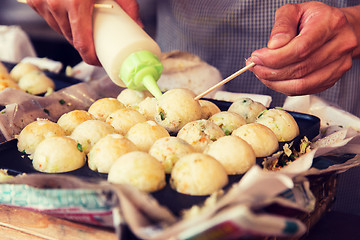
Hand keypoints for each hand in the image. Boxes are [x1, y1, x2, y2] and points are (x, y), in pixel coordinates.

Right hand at [26, 0, 140, 64]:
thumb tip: (139, 27)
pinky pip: (49, 20)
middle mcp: (56, 4)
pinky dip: (59, 21)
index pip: (82, 44)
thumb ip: (129, 6)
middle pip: (72, 39)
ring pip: (60, 30)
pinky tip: (69, 17)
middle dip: (84, 45)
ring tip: (84, 27)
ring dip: (72, 33)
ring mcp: (42, 2)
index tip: (98, 61)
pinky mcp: (35, 0)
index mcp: (75, 4)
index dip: (90, 57)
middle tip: (97, 43)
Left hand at [247, 1, 357, 95]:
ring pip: (301, 84)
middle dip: (270, 71)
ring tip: (261, 73)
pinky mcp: (332, 79)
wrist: (337, 28)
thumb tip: (273, 45)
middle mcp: (340, 45)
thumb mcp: (294, 11)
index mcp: (331, 24)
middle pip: (300, 68)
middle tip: (254, 66)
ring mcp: (339, 65)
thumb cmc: (314, 18)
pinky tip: (273, 79)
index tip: (256, 57)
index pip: (300, 48)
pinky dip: (284, 87)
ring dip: (275, 82)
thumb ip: (282, 25)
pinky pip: (304, 90)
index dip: (274, 57)